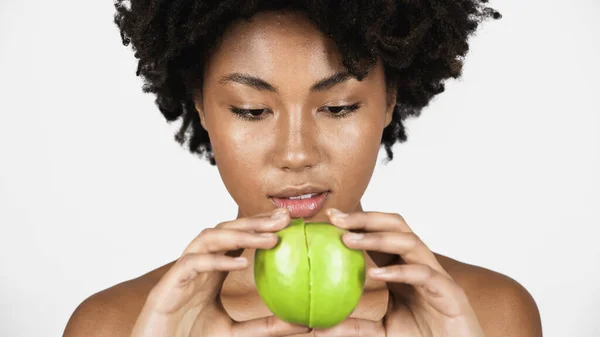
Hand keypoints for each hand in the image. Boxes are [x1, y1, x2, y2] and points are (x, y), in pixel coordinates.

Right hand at [130, 208, 310, 336]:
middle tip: (284, 218)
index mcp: (211, 273)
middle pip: (225, 232)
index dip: (260, 228)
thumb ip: (264, 326)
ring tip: (269, 238)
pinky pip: (192, 264)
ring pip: (208, 239)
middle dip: (254, 222)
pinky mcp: (166, 287)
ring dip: (239, 235)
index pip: (237, 241)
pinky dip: (217, 260)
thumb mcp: (235, 333)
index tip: (288, 223)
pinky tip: (242, 263)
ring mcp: (181, 274)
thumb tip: (304, 322)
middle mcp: (197, 267)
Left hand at [313, 209, 484, 336]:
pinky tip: (376, 273)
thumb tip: (318, 328)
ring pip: (410, 242)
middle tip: (337, 218)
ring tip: (349, 240)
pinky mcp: (449, 293)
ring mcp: (435, 276)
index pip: (380, 235)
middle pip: (396, 227)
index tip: (330, 218)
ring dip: (378, 238)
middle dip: (366, 219)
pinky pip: (424, 274)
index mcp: (403, 268)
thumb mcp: (381, 332)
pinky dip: (400, 271)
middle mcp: (419, 265)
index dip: (357, 223)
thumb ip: (354, 326)